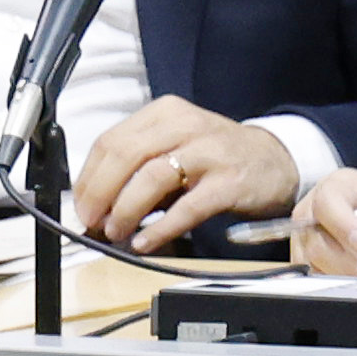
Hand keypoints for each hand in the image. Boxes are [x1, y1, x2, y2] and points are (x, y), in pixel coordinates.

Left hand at [68, 97, 294, 249]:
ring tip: (116, 232)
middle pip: (126, 155)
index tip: (80, 205)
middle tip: (90, 221)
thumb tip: (97, 205)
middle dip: (100, 193)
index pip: (111, 141)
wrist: (276, 160)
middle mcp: (185, 126)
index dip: (88, 177)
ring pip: (152, 177)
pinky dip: (161, 227)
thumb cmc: (217, 157)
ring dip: (126, 209)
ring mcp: (210, 152)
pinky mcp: (229, 182)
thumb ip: (138, 168)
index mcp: (165, 113)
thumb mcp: (176, 146)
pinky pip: (188, 207)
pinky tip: (146, 242)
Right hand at [287, 166, 356, 276]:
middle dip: (353, 265)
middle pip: (319, 241)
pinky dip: (341, 288)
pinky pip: (316, 280)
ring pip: (316, 265)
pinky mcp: (307, 262)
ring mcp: (306, 238)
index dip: (343, 224)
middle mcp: (315, 210)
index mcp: (341, 187)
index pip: (329, 201)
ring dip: (349, 279)